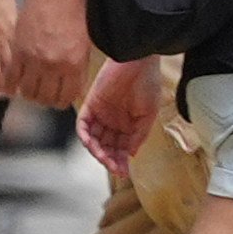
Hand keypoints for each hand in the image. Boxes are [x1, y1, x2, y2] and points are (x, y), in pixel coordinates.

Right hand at [7, 0, 92, 111]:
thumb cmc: (73, 13)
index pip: (67, 97)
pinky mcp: (18, 52)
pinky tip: (11, 85)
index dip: (61, 102)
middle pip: (46, 98)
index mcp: (74, 65)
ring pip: (28, 91)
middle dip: (44, 100)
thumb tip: (74, 86)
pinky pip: (12, 77)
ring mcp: (34, 60)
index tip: (57, 100)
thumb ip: (78, 67)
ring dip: (28, 94)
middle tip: (42, 96)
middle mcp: (54, 67)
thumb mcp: (84, 43)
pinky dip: (11, 84)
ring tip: (28, 90)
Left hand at [78, 54, 161, 173]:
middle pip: (106, 147)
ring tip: (105, 159)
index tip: (123, 172)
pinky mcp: (90, 104)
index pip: (121, 148)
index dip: (121, 161)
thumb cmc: (148, 83)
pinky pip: (83, 125)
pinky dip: (85, 136)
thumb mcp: (149, 113)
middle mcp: (113, 121)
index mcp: (128, 124)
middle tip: (114, 168)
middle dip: (110, 160)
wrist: (138, 61)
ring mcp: (101, 113)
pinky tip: (92, 145)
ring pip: (94, 139)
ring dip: (98, 152)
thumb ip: (139, 134)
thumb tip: (130, 153)